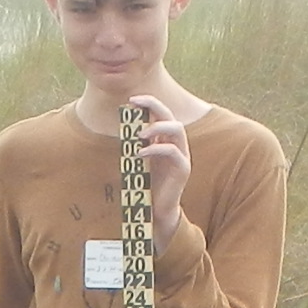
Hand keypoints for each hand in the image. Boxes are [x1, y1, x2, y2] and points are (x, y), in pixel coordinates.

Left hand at [124, 98, 191, 235]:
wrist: (158, 209)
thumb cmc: (147, 183)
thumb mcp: (139, 159)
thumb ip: (136, 143)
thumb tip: (124, 125)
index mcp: (166, 139)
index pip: (162, 113)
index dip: (149, 103)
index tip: (132, 99)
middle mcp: (177, 143)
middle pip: (170, 116)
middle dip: (153, 106)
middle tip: (135, 103)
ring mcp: (182, 155)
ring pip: (177, 129)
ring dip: (156, 127)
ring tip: (139, 134)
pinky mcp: (183, 168)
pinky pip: (173, 152)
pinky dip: (155, 149)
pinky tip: (140, 154)